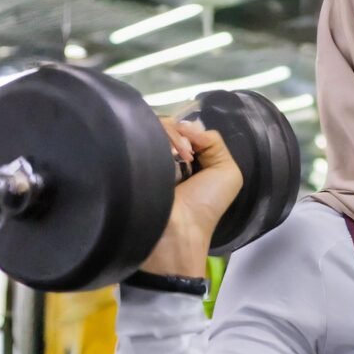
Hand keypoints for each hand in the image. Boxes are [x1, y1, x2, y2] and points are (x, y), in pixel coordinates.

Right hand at [139, 118, 243, 276]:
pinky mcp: (126, 160)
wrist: (180, 230)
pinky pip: (135, 136)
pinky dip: (154, 140)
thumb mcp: (227, 172)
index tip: (196, 148)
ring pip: (150, 127)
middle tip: (187, 153)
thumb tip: (187, 124)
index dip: (190, 131)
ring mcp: (143, 157)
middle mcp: (162, 155)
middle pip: (165, 124)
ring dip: (170, 136)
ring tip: (179, 157)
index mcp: (184, 158)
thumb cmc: (206, 205)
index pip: (181, 127)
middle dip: (180, 133)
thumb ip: (214, 142)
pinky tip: (166, 158)